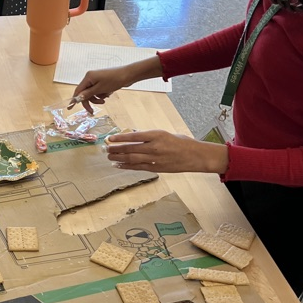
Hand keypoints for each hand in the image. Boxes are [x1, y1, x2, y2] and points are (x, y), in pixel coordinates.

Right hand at [71, 67, 129, 113]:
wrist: (128, 75)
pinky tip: (109, 93)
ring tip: (105, 98)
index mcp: (88, 77)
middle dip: (90, 101)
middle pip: (85, 93)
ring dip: (97, 98)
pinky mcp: (103, 81)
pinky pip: (98, 91)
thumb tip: (77, 98)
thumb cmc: (114, 80)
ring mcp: (97, 79)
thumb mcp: (100, 89)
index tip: (70, 109)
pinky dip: (102, 94)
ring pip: (92, 93)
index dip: (74, 100)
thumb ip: (88, 94)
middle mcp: (91, 77)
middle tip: (92, 111)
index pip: (78, 90)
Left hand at [106, 129, 228, 174]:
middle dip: (116, 149)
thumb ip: (150, 136)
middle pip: (130, 149)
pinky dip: (127, 166)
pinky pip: (138, 167)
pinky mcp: (156, 168)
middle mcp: (154, 147)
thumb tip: (134, 136)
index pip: (133, 136)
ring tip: (110, 157)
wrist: (196, 156)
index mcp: (157, 135)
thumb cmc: (182, 142)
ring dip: (119, 158)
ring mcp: (155, 159)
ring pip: (132, 159)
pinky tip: (119, 165)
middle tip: (106, 149)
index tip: (110, 138)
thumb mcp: (165, 134)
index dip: (120, 138)